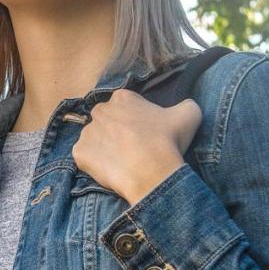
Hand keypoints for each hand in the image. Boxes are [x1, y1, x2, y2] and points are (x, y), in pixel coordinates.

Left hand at [71, 89, 201, 205]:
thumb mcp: (189, 114)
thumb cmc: (168, 141)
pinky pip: (84, 156)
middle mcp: (100, 110)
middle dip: (116, 130)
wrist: (152, 172)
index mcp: (122, 97)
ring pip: (94, 138)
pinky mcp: (79, 152)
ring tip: (122, 161)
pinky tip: (110, 169)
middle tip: (132, 148)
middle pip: (106, 119)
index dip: (136, 119)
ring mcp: (87, 132)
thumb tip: (186, 105)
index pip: (125, 105)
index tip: (145, 133)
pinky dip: (94, 163)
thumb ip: (186, 104)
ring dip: (104, 147)